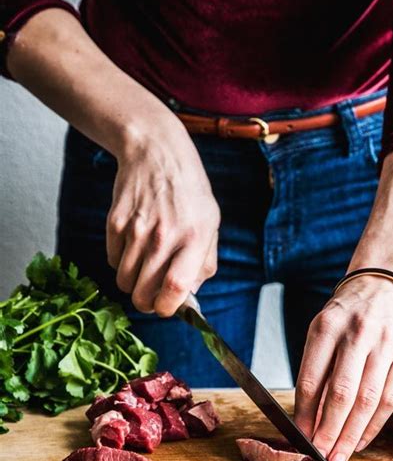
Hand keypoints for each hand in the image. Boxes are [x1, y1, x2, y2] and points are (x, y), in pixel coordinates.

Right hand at [107, 115, 219, 315]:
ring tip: (144, 268)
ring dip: (132, 284)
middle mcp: (164, 236)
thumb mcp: (211, 223)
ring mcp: (136, 230)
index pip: (175, 289)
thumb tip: (189, 296)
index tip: (167, 308)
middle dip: (147, 303)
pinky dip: (120, 262)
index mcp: (194, 238)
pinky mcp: (114, 223)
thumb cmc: (189, 192)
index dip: (167, 308)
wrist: (156, 152)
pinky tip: (134, 245)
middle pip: (143, 293)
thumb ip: (204, 263)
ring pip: (124, 281)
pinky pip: (112, 260)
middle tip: (152, 296)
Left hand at [294, 276, 392, 460]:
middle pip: (341, 394)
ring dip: (351, 435)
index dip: (305, 414)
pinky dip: (374, 425)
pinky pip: (390, 398)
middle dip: (328, 432)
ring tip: (339, 456)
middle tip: (320, 457)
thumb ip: (317, 368)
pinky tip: (361, 440)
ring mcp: (385, 345)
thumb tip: (309, 418)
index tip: (300, 438)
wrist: (387, 283)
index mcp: (326, 327)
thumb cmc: (348, 312)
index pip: (312, 380)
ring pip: (367, 401)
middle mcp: (356, 335)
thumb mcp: (323, 329)